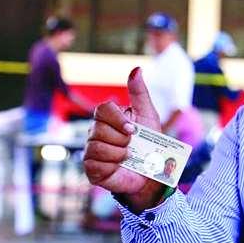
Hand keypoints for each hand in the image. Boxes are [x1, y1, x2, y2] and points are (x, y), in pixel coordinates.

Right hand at [83, 67, 167, 211]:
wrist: (152, 174)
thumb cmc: (150, 144)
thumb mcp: (148, 116)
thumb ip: (139, 93)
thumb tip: (136, 69)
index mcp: (108, 119)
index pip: (102, 109)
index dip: (116, 118)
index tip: (132, 128)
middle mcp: (95, 133)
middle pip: (99, 129)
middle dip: (121, 138)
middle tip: (132, 145)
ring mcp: (91, 151)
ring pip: (96, 146)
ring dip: (118, 153)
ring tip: (127, 156)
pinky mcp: (91, 169)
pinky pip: (94, 163)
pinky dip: (111, 165)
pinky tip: (119, 166)